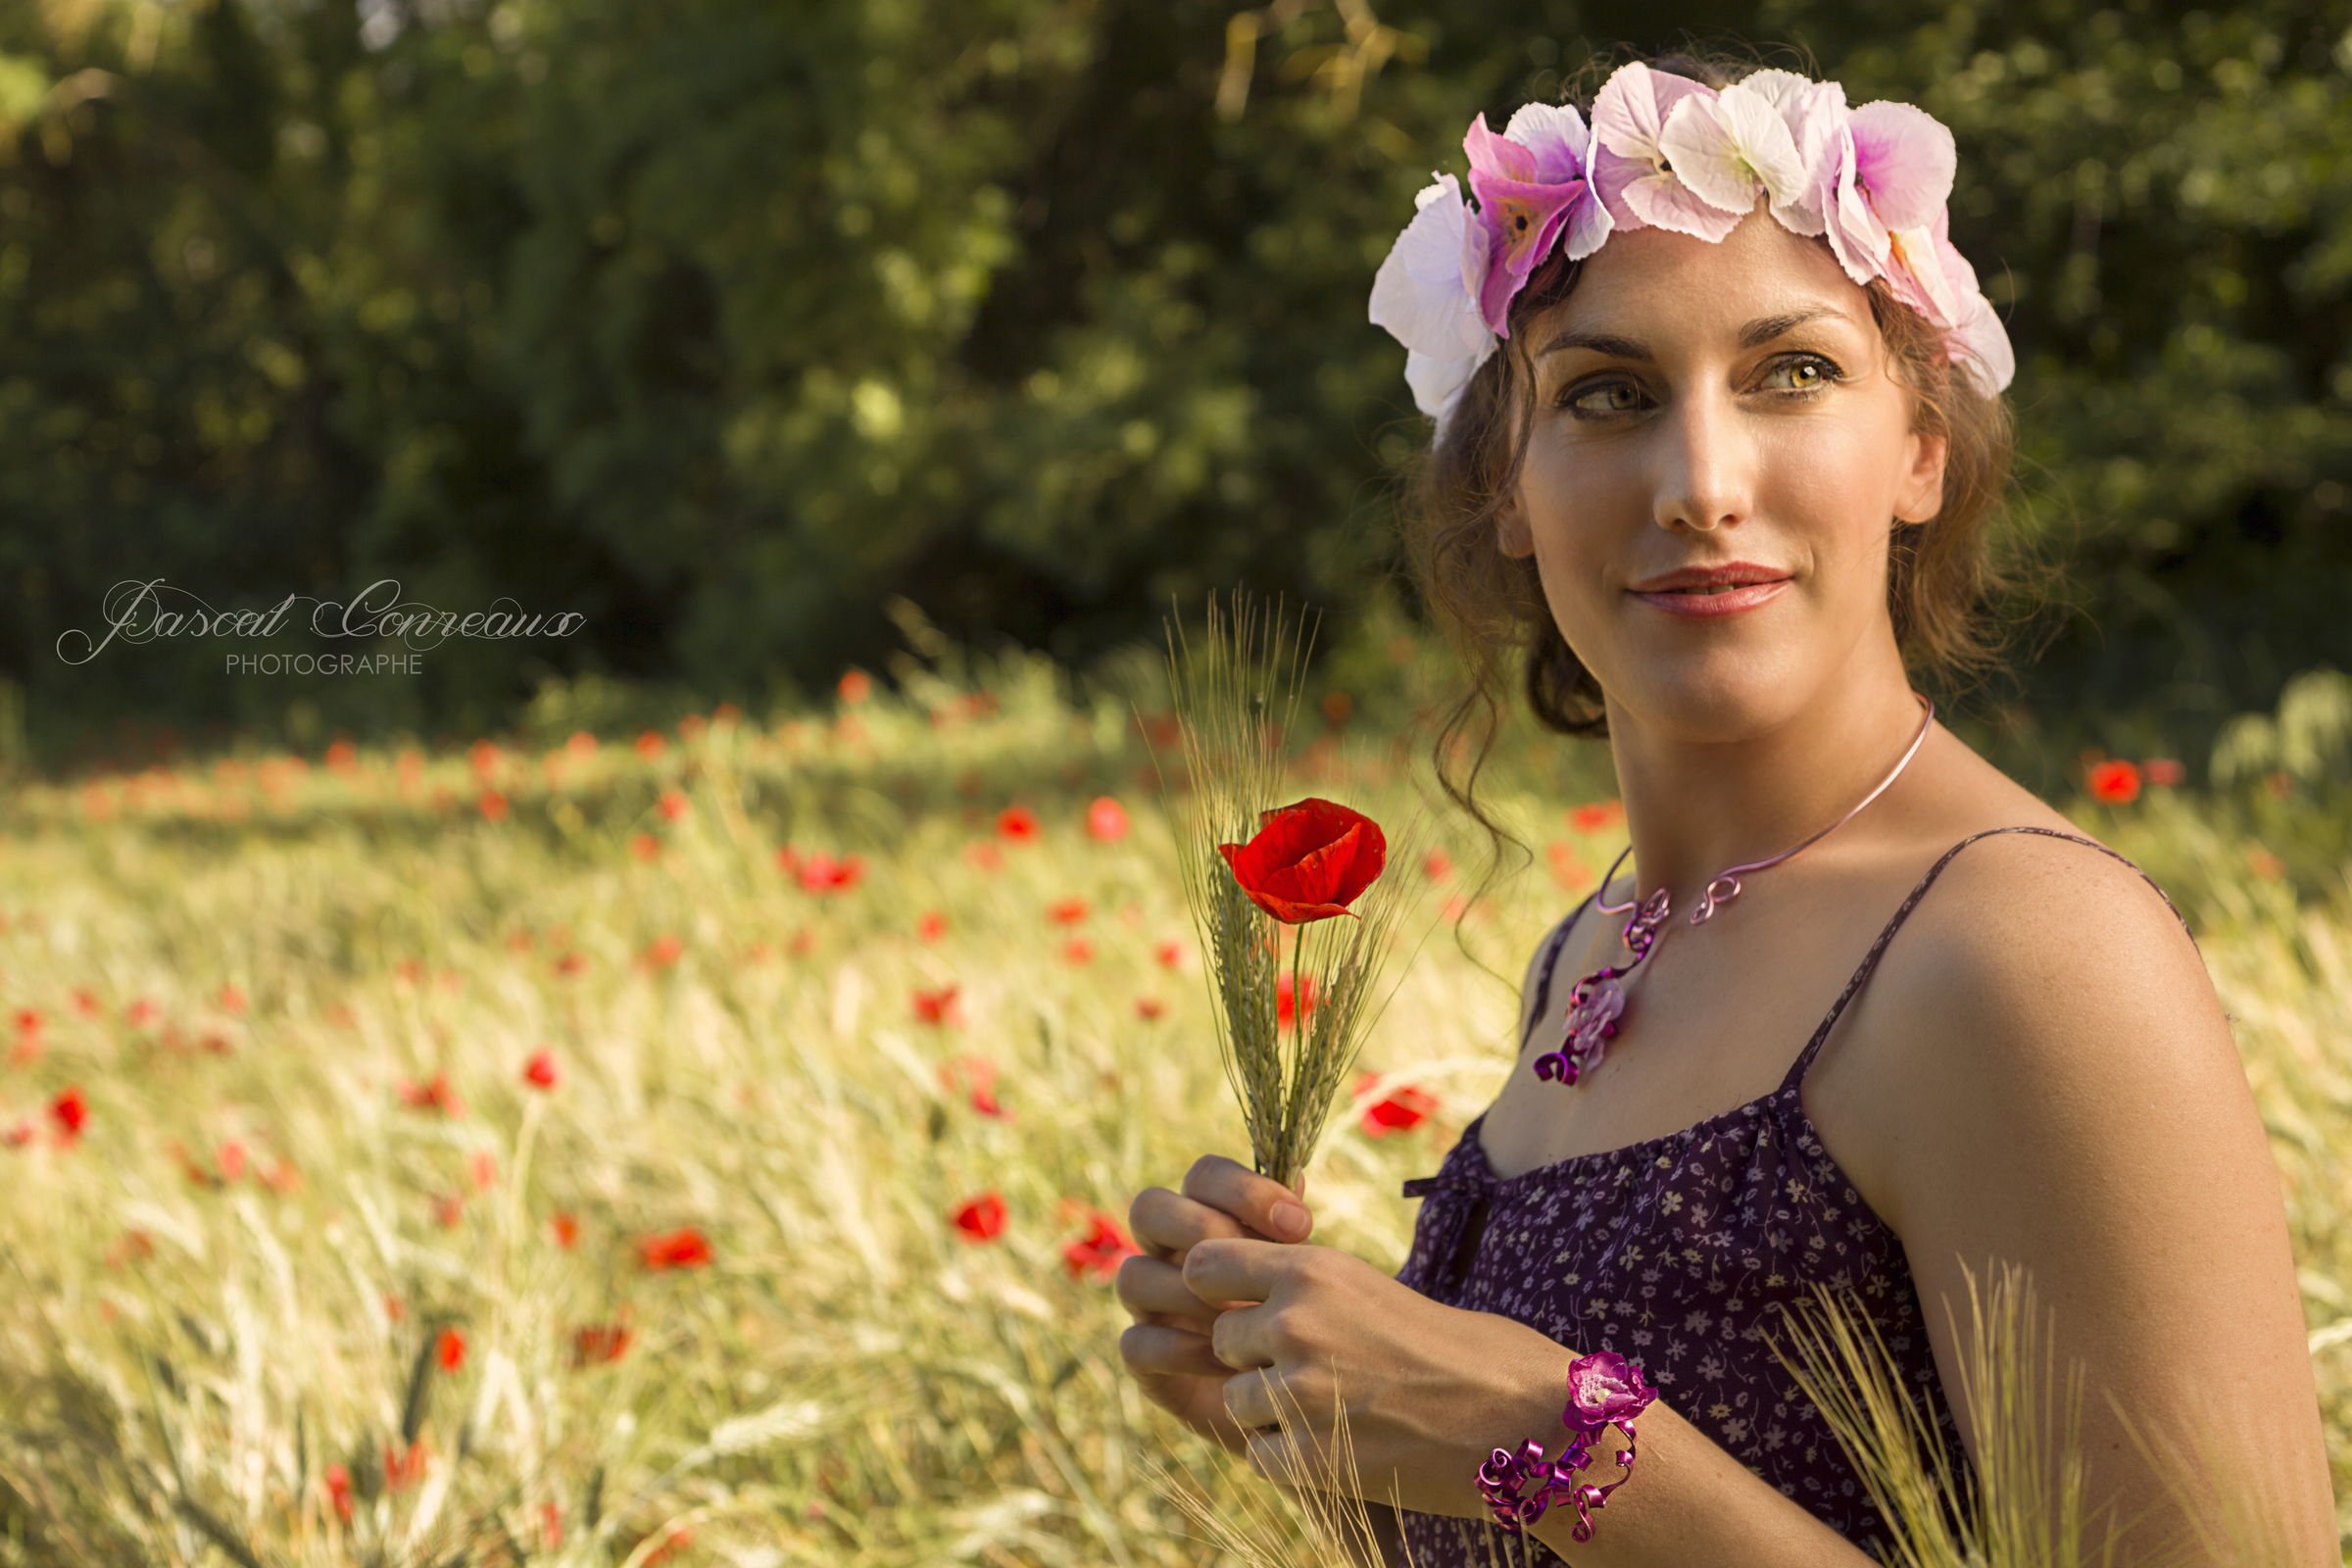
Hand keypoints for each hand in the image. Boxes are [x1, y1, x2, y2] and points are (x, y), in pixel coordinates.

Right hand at [1117, 1155, 1316, 1454]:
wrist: (1309, 1402)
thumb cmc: (1309, 1324)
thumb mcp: (1307, 1275)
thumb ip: (1290, 1231)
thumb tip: (1294, 1177)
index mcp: (1208, 1217)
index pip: (1203, 1175)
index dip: (1243, 1190)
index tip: (1300, 1225)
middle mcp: (1169, 1253)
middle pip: (1147, 1208)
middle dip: (1199, 1228)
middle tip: (1254, 1261)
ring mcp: (1152, 1305)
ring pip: (1134, 1275)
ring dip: (1189, 1293)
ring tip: (1242, 1317)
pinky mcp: (1145, 1361)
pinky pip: (1136, 1342)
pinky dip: (1181, 1349)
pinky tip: (1227, 1362)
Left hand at [1182, 1235, 1588, 1522]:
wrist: (1525, 1420)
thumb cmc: (1465, 1350)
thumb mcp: (1374, 1290)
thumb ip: (1306, 1291)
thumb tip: (1240, 1299)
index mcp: (1312, 1269)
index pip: (1204, 1263)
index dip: (1216, 1290)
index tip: (1241, 1307)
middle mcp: (1295, 1322)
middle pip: (1220, 1341)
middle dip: (1253, 1361)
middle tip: (1318, 1373)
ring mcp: (1298, 1392)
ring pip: (1236, 1403)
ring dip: (1273, 1414)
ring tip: (1341, 1411)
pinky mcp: (1308, 1458)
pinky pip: (1260, 1456)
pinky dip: (1292, 1459)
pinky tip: (1347, 1447)